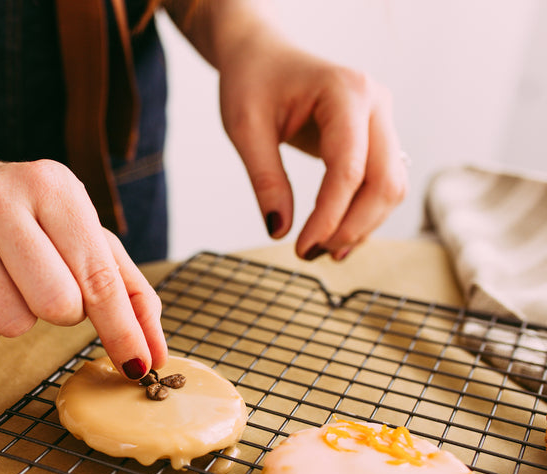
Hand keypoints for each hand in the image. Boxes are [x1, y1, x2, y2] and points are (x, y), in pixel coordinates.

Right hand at [0, 158, 168, 377]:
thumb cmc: (30, 221)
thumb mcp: (83, 234)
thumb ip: (127, 290)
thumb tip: (151, 355)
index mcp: (52, 185)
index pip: (97, 275)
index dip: (121, 329)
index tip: (138, 366)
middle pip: (56, 305)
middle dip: (62, 311)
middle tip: (46, 287)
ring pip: (11, 325)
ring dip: (19, 318)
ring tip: (6, 281)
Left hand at [217, 32, 407, 260]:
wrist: (263, 56)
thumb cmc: (252, 82)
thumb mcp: (245, 129)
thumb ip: (265, 179)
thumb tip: (280, 231)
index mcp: (347, 92)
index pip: (349, 169)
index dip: (330, 216)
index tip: (301, 248)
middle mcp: (376, 104)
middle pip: (386, 182)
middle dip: (352, 227)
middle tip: (311, 253)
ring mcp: (382, 120)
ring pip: (391, 187)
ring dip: (361, 226)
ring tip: (320, 250)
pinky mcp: (377, 137)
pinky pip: (381, 183)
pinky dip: (362, 213)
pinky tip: (334, 235)